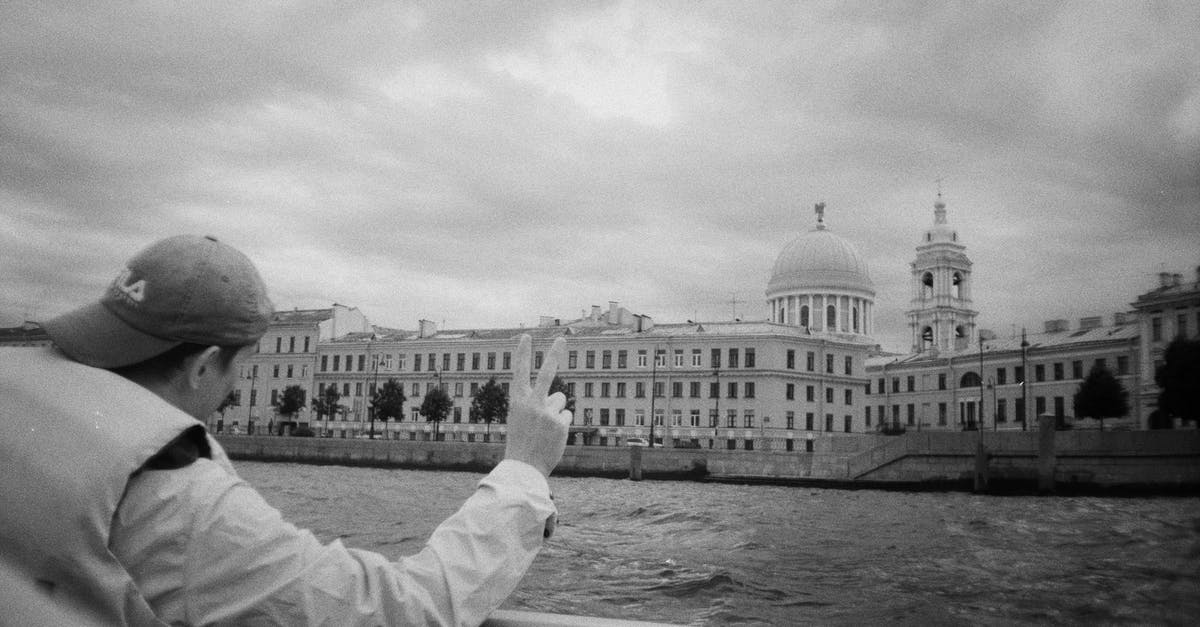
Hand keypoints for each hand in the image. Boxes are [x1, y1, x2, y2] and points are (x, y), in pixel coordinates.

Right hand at [504, 334, 570, 477]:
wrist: (524, 468)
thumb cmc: (522, 442)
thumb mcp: (521, 420)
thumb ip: (537, 405)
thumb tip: (560, 398)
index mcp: (517, 401)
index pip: (519, 371)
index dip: (523, 353)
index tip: (526, 336)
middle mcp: (532, 403)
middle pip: (547, 372)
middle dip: (554, 353)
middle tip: (562, 338)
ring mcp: (547, 412)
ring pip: (560, 400)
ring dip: (556, 411)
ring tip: (545, 429)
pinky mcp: (561, 423)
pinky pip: (566, 417)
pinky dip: (562, 426)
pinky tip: (552, 437)